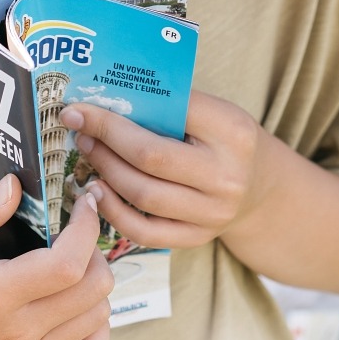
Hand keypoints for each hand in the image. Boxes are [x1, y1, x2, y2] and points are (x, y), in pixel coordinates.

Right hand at [0, 175, 113, 339]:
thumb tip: (14, 185)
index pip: (68, 262)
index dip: (87, 226)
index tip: (84, 202)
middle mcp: (15, 333)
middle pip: (92, 288)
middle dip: (94, 248)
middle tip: (72, 231)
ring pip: (95, 318)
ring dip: (95, 284)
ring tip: (70, 264)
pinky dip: (96, 330)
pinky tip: (77, 308)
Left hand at [60, 90, 263, 249]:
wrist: (258, 187)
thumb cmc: (224, 141)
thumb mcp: (213, 113)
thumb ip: (171, 106)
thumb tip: (106, 101)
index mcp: (232, 131)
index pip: (167, 115)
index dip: (117, 112)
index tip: (80, 108)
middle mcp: (226, 175)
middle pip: (150, 157)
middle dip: (106, 141)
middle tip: (82, 130)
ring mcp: (212, 212)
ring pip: (142, 195)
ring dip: (106, 172)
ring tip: (89, 154)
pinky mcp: (196, 238)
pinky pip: (144, 231)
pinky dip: (113, 212)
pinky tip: (98, 192)